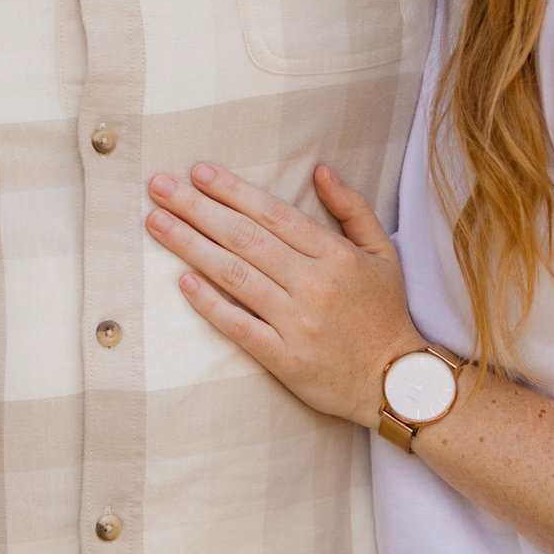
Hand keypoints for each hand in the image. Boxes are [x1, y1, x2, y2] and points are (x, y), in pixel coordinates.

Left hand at [145, 162, 422, 425]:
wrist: (397, 383)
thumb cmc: (385, 312)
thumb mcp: (382, 252)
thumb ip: (352, 208)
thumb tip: (320, 170)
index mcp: (336, 256)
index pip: (273, 214)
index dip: (232, 190)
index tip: (197, 171)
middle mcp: (314, 285)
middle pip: (245, 238)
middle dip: (197, 208)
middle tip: (159, 186)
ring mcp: (297, 323)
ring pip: (235, 276)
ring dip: (191, 246)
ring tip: (157, 223)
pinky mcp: (284, 359)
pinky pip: (239, 326)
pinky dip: (210, 303)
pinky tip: (183, 281)